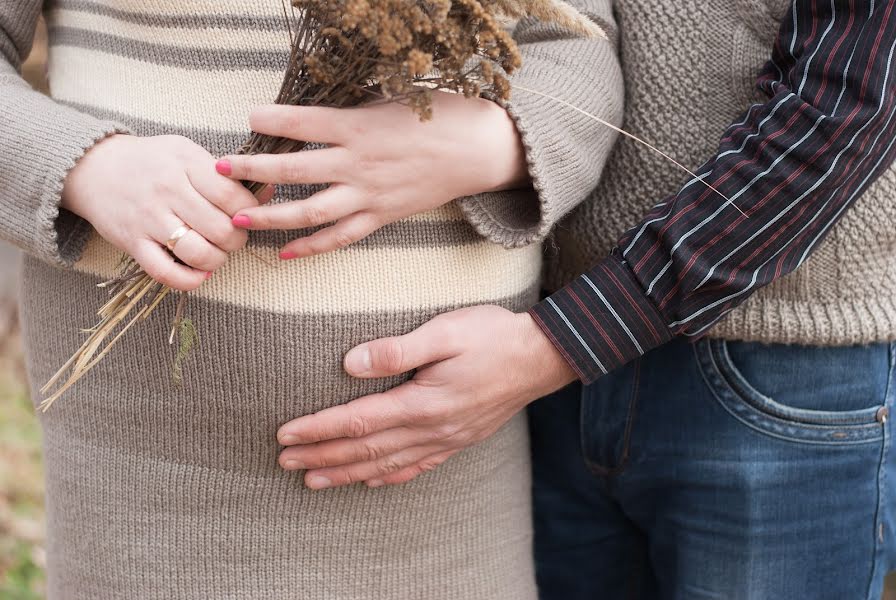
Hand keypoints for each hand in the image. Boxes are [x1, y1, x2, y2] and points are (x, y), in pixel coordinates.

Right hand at [62, 134, 272, 290]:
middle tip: (233, 236)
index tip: (248, 215)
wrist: (93, 167)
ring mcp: (149, 219)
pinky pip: (166, 273)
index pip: (233, 197)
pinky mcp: (132, 243)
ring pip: (199, 253)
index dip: (251, 212)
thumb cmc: (152, 161)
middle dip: (237, 240)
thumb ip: (226, 174)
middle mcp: (168, 191)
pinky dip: (190, 280)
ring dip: (218, 260)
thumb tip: (269, 192)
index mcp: (186, 163)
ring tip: (217, 253)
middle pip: (222, 229)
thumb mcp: (188, 153)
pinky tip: (200, 273)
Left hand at [216, 91, 528, 258]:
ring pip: (311, 211)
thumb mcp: (389, 102)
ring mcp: (369, 194)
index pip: (304, 122)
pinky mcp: (382, 216)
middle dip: (253, 170)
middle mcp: (359, 163)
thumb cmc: (437, 116)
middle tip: (219, 169)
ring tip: (238, 218)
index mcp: (359, 126)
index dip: (272, 120)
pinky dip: (312, 247)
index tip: (248, 117)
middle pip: (295, 170)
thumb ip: (349, 113)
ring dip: (272, 216)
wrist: (477, 151)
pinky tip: (285, 253)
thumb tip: (311, 117)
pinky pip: (341, 237)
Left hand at [276, 306, 576, 488]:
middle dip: (323, 456)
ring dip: (347, 473)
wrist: (542, 356)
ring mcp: (447, 438)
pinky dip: (390, 477)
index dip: (318, 429)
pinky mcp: (459, 439)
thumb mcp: (445, 332)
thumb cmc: (493, 336)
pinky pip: (418, 466)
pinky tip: (373, 481)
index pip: (358, 421)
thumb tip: (349, 364)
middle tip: (285, 462)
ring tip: (315, 480)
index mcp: (423, 402)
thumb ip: (396, 350)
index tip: (285, 435)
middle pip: (366, 449)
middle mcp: (432, 428)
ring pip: (387, 464)